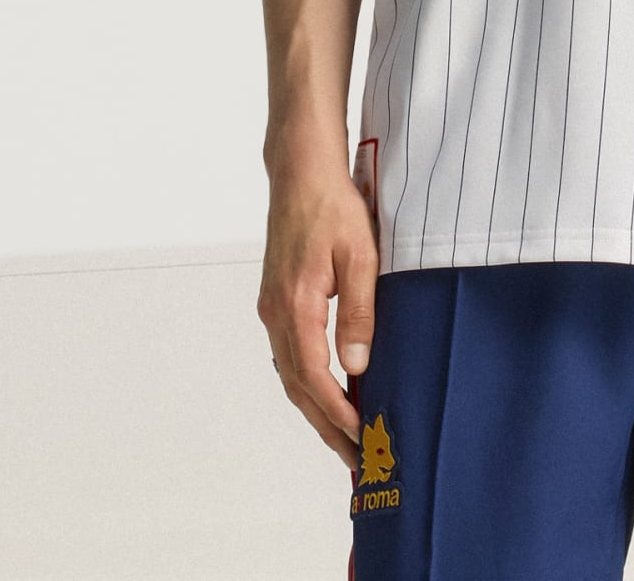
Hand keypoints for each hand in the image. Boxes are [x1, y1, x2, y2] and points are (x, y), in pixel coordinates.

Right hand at [259, 149, 377, 469]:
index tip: (361, 441)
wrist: (302, 173)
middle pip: (298, 387)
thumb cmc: (333, 207)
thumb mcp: (360, 256)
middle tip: (356, 460)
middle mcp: (276, 315)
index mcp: (295, 308)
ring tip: (346, 437)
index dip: (336, 414)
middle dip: (326, 426)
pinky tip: (330, 391)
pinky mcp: (278, 301)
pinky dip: (310, 382)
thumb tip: (358, 366)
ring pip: (293, 374)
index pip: (314, 378)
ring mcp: (273, 309)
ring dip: (317, 408)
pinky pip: (292, 354)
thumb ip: (359, 312)